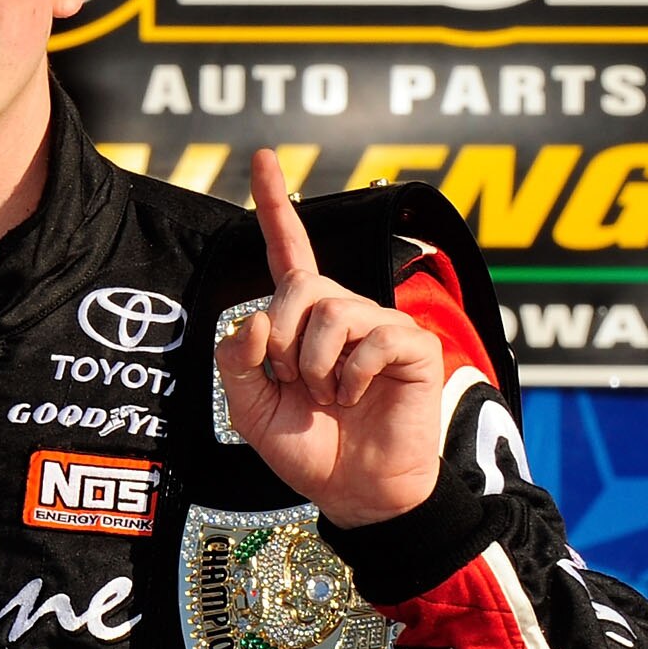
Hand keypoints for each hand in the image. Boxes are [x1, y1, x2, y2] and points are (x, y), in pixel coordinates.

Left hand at [214, 148, 446, 527]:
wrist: (354, 491)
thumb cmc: (308, 448)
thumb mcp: (249, 409)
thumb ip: (236, 361)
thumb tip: (254, 320)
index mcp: (300, 320)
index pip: (287, 251)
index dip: (275, 206)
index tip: (263, 158)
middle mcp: (341, 311)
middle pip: (300, 287)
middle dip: (284, 339)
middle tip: (294, 383)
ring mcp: (378, 325)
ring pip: (333, 312)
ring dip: (316, 366)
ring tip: (330, 397)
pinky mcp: (410, 346)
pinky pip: (373, 339)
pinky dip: (353, 377)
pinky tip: (359, 398)